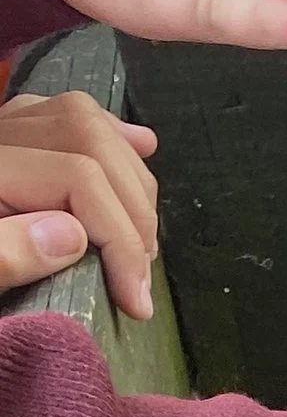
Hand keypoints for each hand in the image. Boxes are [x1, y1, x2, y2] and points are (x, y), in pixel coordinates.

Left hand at [0, 90, 158, 318]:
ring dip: (128, 173)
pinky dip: (107, 132)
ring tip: (143, 238)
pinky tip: (139, 144)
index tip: (134, 302)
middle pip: (87, 137)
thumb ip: (1, 252)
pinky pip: (55, 114)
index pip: (76, 176)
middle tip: (140, 278)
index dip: (119, 237)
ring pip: (79, 119)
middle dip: (132, 210)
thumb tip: (73, 234)